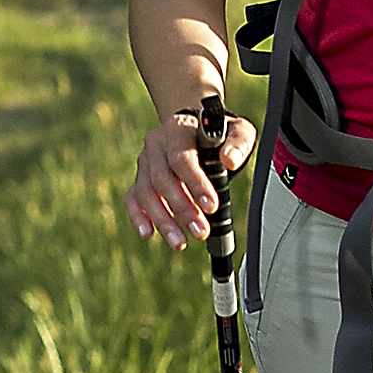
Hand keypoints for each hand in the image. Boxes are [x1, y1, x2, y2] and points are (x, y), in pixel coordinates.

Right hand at [127, 105, 252, 243]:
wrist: (196, 130)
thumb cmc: (219, 134)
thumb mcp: (237, 131)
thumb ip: (239, 142)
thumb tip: (230, 160)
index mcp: (178, 128)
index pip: (181, 157)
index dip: (195, 183)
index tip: (212, 207)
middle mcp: (156, 143)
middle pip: (161, 178)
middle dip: (182, 208)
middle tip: (201, 232)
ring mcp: (145, 161)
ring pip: (146, 192)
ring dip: (162, 220)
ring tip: (180, 243)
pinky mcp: (140, 177)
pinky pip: (133, 198)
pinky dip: (138, 217)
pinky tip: (148, 234)